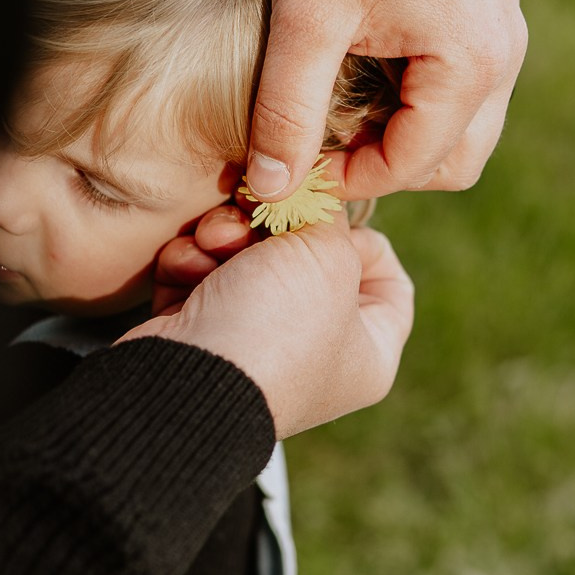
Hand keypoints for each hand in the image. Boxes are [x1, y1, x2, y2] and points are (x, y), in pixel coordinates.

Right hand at [121, 210, 414, 439]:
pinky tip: (189, 267)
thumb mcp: (327, 257)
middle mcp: (315, 355)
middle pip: (310, 262)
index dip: (367, 241)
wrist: (184, 378)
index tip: (335, 220)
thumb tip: (311, 196)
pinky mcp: (201, 335)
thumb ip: (329, 215)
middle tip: (259, 209)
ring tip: (216, 241)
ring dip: (228, 236)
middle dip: (278, 228)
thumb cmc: (273, 329)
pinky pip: (204, 276)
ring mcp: (255, 346)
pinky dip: (194, 264)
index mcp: (367, 354)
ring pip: (249, 259)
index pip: (391, 285)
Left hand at [245, 0, 527, 203]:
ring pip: (460, 130)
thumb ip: (287, 109)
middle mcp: (505, 56)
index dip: (346, 179)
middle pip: (452, 162)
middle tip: (311, 146)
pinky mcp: (485, 14)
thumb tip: (268, 189)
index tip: (285, 168)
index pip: (414, 166)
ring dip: (399, 136)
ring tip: (331, 109)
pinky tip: (357, 71)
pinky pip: (459, 89)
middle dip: (383, 167)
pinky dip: (412, 102)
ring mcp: (503, 34)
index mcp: (472, 62)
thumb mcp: (305, 15)